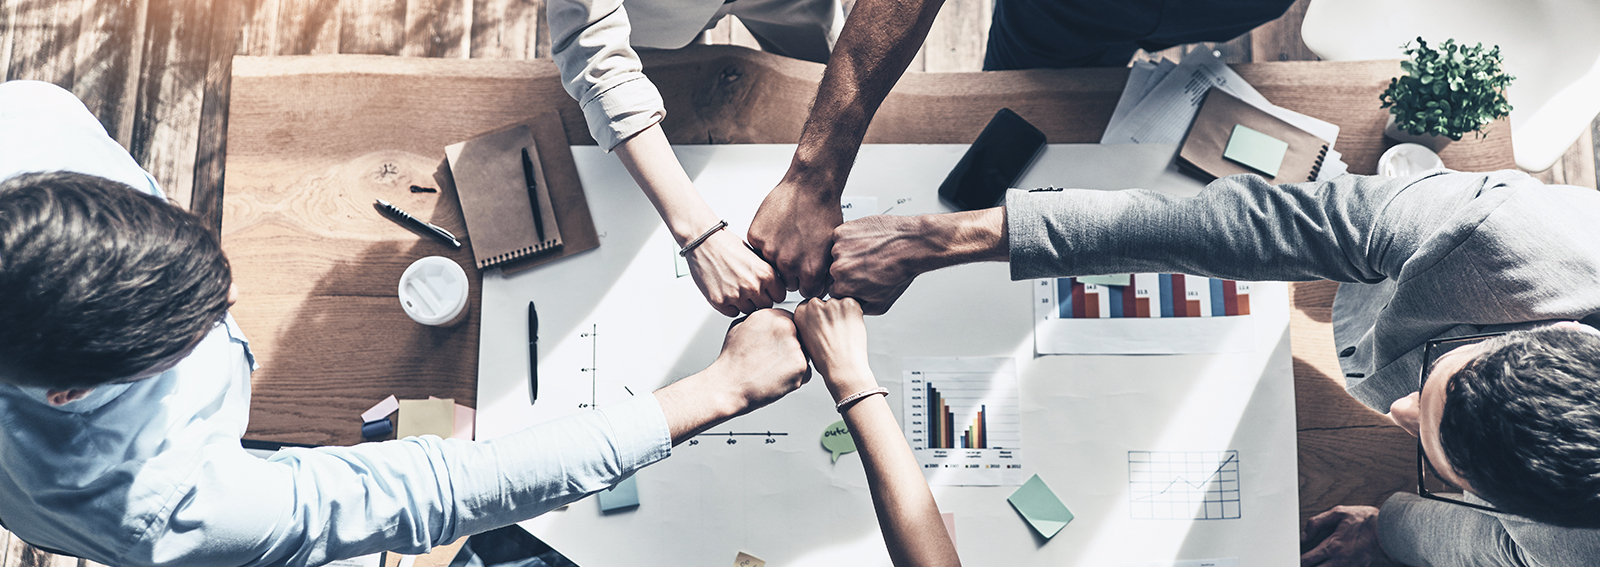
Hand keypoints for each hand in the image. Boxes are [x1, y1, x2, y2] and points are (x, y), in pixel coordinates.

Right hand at [657, 308, 810, 444]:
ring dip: (794, 364)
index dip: (786, 337)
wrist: (728, 386)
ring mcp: (795, 345)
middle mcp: (785, 326)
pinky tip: (776, 380)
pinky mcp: (801, 365)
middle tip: (775, 362)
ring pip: (806, 355)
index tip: (778, 347)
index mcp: (771, 314)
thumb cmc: (731, 362)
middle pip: (802, 337)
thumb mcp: (739, 328)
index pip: (792, 322)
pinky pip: (807, 372)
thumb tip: (772, 322)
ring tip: (772, 371)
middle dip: (793, 350)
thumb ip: (761, 320)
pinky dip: (796, 380)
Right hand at [685, 228, 785, 316]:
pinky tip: (726, 291)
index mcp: (766, 274)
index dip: (773, 293)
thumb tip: (777, 287)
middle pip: (765, 305)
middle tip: (749, 288)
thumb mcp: (756, 255)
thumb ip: (767, 273)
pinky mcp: (720, 302)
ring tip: (735, 286)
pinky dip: (730, 305)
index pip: (780, 296)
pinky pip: (732, 313)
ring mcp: (736, 296)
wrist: (703, 242)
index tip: (767, 290)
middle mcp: (753, 286)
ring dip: (744, 302)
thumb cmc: (727, 244)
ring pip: (748, 310)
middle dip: (759, 299)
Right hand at [748, 181, 843, 297]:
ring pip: (770, 266)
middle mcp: (789, 264)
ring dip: (776, 257)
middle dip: (791, 271)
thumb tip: (821, 286)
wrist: (810, 186)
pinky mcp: (756, 237)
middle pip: (786, 282)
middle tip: (795, 253)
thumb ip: (824, 271)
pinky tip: (776, 229)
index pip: (805, 292)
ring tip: (786, 239)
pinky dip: (765, 241)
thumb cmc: (824, 211)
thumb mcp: (832, 247)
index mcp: (810, 271)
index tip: (805, 274)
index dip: (805, 282)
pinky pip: (758, 249)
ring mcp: (770, 251)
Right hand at [793, 297, 875, 401]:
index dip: (819, 317)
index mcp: (800, 313)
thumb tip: (816, 317)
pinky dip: (855, 314)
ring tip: (844, 333)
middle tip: (835, 331)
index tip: (823, 325)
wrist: (842, 367)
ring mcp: (832, 303)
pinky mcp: (849, 304)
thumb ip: (808, 323)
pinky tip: (851, 328)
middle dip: (831, 313)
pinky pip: (853, 305)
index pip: (810, 305)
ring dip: (843, 314)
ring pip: (840, 303)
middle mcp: (814, 305)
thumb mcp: (805, 340)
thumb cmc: (826, 360)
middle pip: (825, 303)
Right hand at [828, 215, 934, 314]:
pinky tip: (868, 241)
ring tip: (870, 252)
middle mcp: (838, 268)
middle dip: (848, 269)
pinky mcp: (843, 231)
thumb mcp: (881, 304)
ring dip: (849, 253)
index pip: (835, 289)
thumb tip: (847, 307)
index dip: (848, 284)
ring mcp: (839, 248)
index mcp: (843, 287)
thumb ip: (859, 308)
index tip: (860, 279)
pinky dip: (851, 238)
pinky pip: (840, 237)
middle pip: (833, 271)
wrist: (912, 244)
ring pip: (837, 253)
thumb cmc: (901, 272)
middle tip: (868, 264)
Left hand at [1300, 506, 1400, 566]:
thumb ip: (1318, 522)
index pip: (1307, 559)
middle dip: (1305, 566)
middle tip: (1299, 560)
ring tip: (1313, 562)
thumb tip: (1304, 533)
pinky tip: (1327, 563)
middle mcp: (1340, 561)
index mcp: (1333, 546)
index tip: (1291, 556)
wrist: (1393, 531)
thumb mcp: (1340, 512)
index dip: (1297, 559)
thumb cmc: (1369, 521)